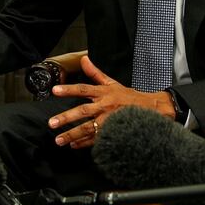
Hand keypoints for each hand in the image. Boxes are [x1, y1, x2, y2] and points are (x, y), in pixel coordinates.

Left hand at [47, 55, 174, 147]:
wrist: (152, 109)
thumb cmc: (128, 96)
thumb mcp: (112, 83)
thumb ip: (95, 73)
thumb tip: (83, 59)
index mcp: (103, 93)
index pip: (83, 89)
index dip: (69, 89)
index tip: (55, 91)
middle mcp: (105, 106)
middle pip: (83, 111)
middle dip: (67, 118)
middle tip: (52, 123)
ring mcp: (109, 120)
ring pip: (89, 128)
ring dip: (73, 134)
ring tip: (59, 140)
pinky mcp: (113, 132)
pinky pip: (97, 139)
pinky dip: (85, 143)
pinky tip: (73, 145)